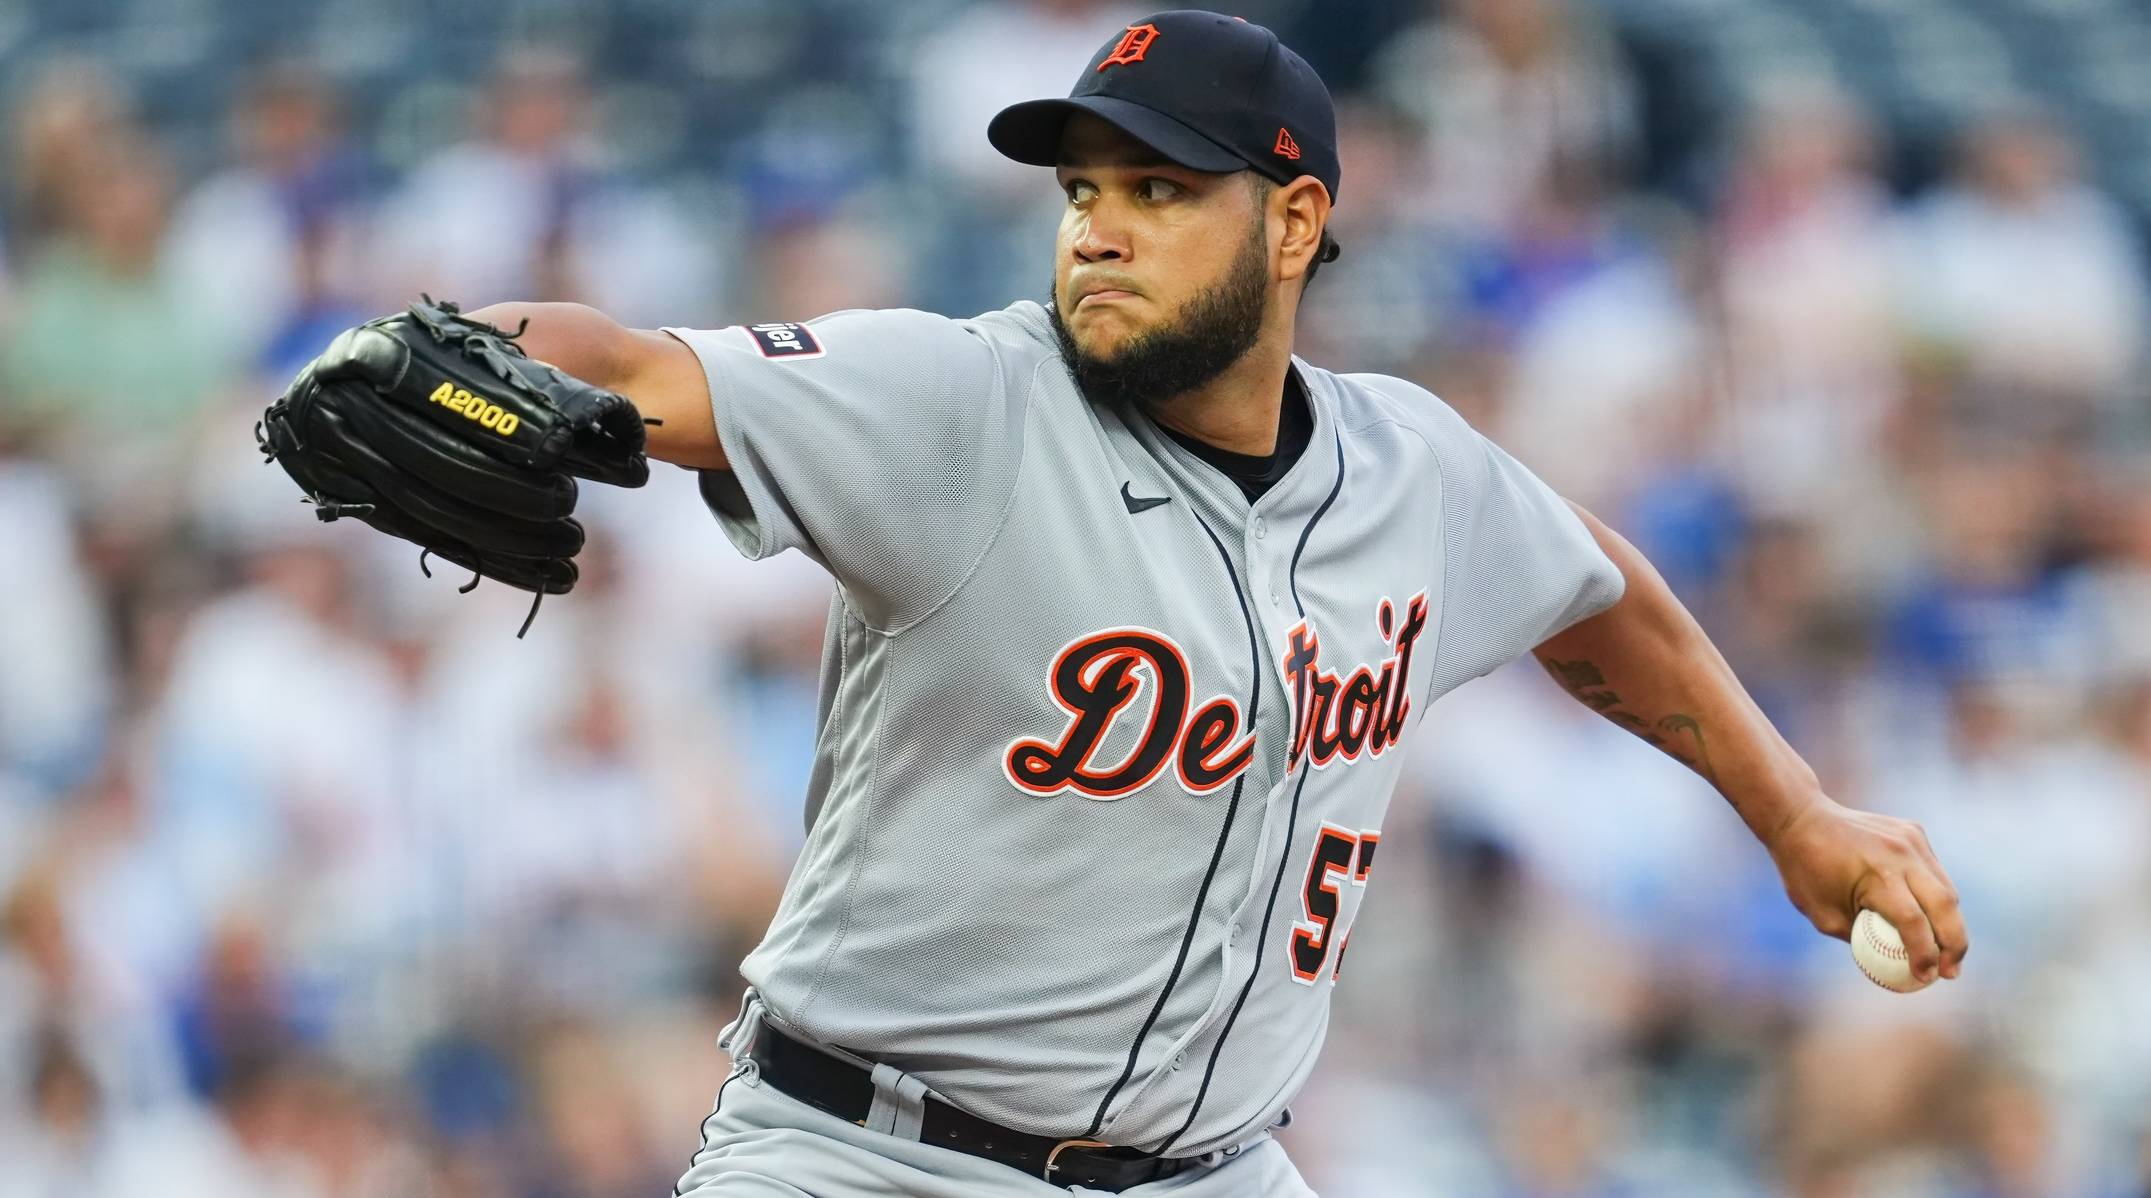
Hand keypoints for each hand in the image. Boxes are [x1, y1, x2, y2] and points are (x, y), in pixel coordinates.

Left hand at [1765, 797, 1967, 983]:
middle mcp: (1901, 854)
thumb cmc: (1805, 872)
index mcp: (1877, 875)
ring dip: (1951, 923)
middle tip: (1950, 972)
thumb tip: (1894, 962)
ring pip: (1946, 889)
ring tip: (1947, 953)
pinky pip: (1933, 871)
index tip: (1925, 978)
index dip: (1925, 955)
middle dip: (1955, 945)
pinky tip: (1929, 917)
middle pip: (1945, 906)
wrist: (1800, 818)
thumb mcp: (1824, 916)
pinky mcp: (1914, 832)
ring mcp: (1911, 839)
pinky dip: (1936, 897)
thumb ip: (1861, 939)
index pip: (1914, 922)